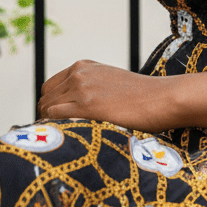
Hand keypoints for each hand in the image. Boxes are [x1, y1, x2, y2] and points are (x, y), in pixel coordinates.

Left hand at [38, 60, 173, 132]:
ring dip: (49, 124)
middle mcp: (79, 73)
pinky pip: (55, 117)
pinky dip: (55, 128)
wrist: (161, 98)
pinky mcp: (87, 105)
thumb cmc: (141, 97)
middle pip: (45, 97)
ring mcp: (82, 88)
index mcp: (83, 66)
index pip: (49, 87)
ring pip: (47, 107)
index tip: (55, 123)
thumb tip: (73, 109)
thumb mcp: (110, 82)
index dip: (50, 106)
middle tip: (58, 135)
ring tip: (62, 140)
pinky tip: (67, 138)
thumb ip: (90, 88)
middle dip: (46, 116)